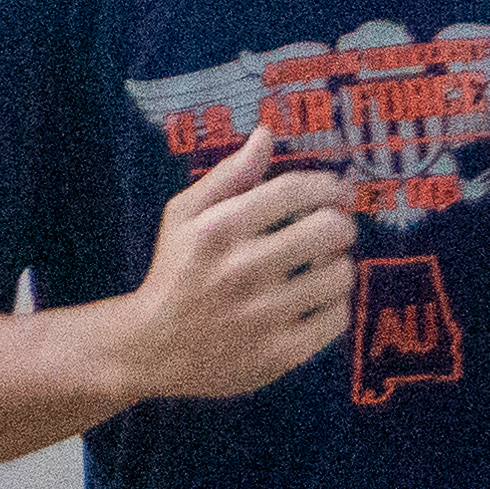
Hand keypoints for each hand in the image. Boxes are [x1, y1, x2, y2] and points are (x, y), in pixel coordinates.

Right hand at [129, 123, 355, 401]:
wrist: (149, 349)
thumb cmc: (175, 273)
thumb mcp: (183, 216)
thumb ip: (228, 175)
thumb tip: (266, 134)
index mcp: (217, 230)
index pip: (296, 191)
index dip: (328, 186)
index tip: (337, 191)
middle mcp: (240, 271)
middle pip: (330, 230)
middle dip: (340, 224)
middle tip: (333, 230)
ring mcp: (261, 316)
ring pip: (340, 274)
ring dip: (338, 266)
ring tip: (321, 267)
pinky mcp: (278, 354)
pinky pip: (337, 318)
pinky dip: (334, 306)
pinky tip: (315, 302)